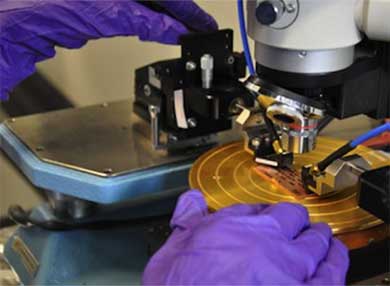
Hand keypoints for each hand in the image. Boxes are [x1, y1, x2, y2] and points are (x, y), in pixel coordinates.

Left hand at [0, 0, 216, 99]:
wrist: (10, 19)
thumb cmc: (39, 5)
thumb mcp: (100, 11)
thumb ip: (140, 20)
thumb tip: (169, 29)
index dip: (186, 9)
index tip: (202, 24)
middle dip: (180, 13)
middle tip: (199, 29)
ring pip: (144, 4)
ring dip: (165, 18)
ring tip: (184, 30)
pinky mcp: (96, 5)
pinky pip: (129, 12)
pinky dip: (144, 22)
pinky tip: (154, 28)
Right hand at [143, 190, 348, 284]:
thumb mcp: (172, 249)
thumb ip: (187, 220)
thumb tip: (191, 201)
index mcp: (234, 227)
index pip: (256, 208)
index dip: (261, 211)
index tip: (264, 215)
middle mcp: (264, 242)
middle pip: (292, 219)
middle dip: (296, 220)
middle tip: (300, 223)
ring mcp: (287, 269)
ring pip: (316, 244)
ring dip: (321, 240)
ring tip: (325, 239)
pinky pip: (329, 278)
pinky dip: (334, 269)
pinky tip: (334, 266)